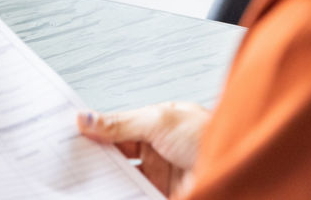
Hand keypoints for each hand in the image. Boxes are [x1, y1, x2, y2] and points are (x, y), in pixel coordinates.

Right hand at [77, 103, 210, 196]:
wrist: (242, 171)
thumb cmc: (213, 137)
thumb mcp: (159, 122)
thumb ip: (119, 124)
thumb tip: (86, 118)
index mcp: (154, 126)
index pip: (114, 129)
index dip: (93, 131)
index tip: (69, 134)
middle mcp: (155, 151)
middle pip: (115, 156)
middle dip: (95, 157)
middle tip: (71, 158)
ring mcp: (159, 176)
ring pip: (123, 179)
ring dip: (107, 179)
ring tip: (85, 179)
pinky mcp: (162, 194)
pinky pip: (135, 195)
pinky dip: (122, 194)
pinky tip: (108, 193)